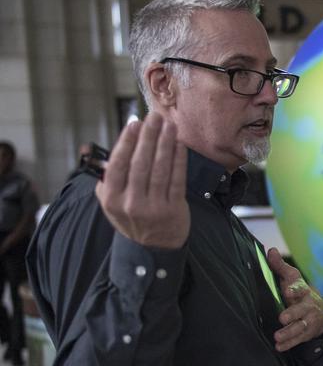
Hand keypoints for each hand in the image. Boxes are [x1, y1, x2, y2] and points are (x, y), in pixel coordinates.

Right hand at [95, 114, 189, 250]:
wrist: (152, 248)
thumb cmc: (130, 216)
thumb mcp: (110, 201)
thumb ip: (106, 177)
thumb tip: (99, 149)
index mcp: (111, 198)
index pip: (118, 164)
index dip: (127, 142)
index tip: (135, 123)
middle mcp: (131, 203)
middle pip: (140, 163)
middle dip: (149, 137)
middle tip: (154, 117)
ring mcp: (154, 207)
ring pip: (160, 169)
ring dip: (165, 144)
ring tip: (169, 125)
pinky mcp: (174, 209)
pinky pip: (177, 179)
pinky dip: (179, 160)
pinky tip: (179, 144)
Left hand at [267, 247, 322, 351]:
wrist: (321, 312)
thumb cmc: (300, 293)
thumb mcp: (292, 278)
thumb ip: (279, 266)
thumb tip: (270, 250)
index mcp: (304, 291)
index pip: (300, 289)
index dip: (294, 290)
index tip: (287, 291)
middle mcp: (309, 306)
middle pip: (302, 311)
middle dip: (293, 314)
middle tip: (282, 318)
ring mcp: (309, 321)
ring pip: (301, 327)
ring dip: (289, 333)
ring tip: (277, 337)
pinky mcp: (307, 333)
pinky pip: (299, 339)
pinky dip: (289, 344)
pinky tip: (279, 347)